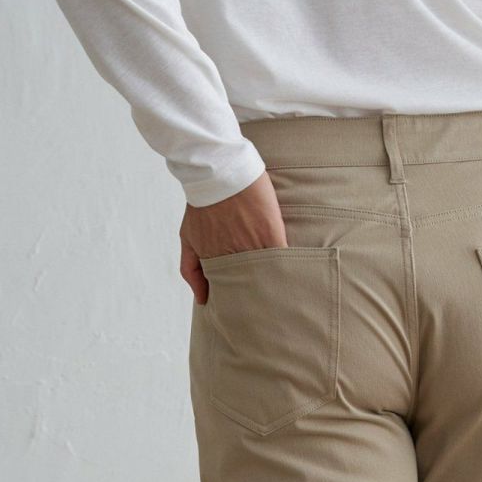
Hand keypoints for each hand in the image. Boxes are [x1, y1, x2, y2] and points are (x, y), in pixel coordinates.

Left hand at [179, 172, 287, 304]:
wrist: (219, 171)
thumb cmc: (202, 203)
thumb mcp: (188, 236)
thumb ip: (191, 269)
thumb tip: (201, 300)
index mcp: (216, 263)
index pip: (231, 293)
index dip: (239, 302)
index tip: (246, 310)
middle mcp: (236, 259)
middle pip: (251, 289)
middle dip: (258, 298)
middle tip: (266, 308)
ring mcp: (255, 247)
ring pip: (269, 276)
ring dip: (275, 285)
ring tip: (283, 295)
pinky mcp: (272, 234)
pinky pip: (283, 259)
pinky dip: (287, 267)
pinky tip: (292, 275)